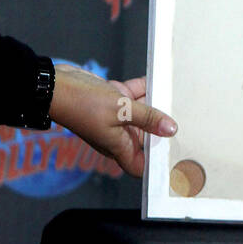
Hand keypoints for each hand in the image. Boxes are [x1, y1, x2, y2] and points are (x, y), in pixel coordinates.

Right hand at [49, 66, 176, 176]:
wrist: (55, 84)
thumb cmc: (82, 104)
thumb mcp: (121, 110)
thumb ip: (148, 119)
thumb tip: (170, 129)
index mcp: (118, 146)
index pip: (139, 165)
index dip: (154, 164)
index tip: (173, 157)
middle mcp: (118, 133)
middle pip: (146, 136)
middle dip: (162, 128)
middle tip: (187, 120)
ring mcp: (116, 115)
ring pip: (143, 112)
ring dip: (157, 103)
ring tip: (178, 96)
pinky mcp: (113, 98)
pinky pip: (135, 94)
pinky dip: (145, 87)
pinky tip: (158, 79)